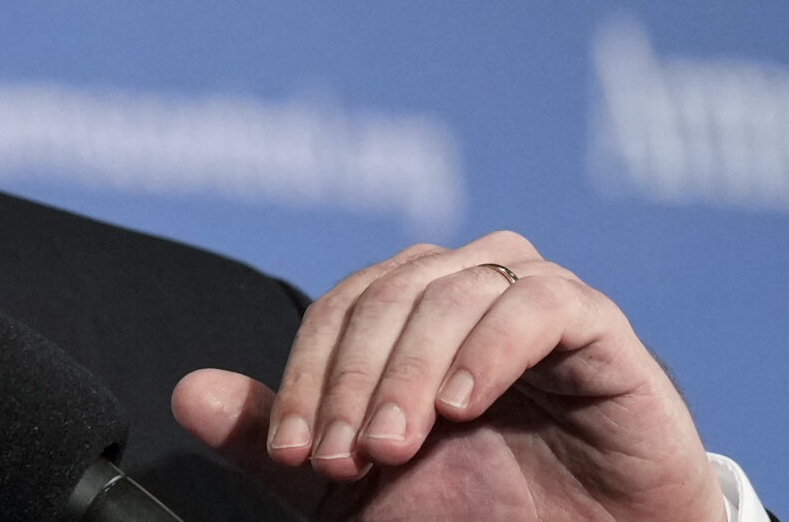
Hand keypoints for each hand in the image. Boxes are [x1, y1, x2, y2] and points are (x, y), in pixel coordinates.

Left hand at [171, 231, 724, 521]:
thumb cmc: (482, 516)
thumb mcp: (361, 490)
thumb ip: (283, 440)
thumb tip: (189, 393)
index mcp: (413, 313)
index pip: (340, 310)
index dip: (308, 375)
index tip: (298, 454)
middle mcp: (469, 290)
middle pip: (389, 294)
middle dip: (354, 380)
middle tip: (348, 458)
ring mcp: (535, 298)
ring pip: (452, 291)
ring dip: (409, 370)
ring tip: (395, 446)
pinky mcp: (599, 326)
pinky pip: (538, 303)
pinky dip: (489, 348)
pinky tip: (462, 405)